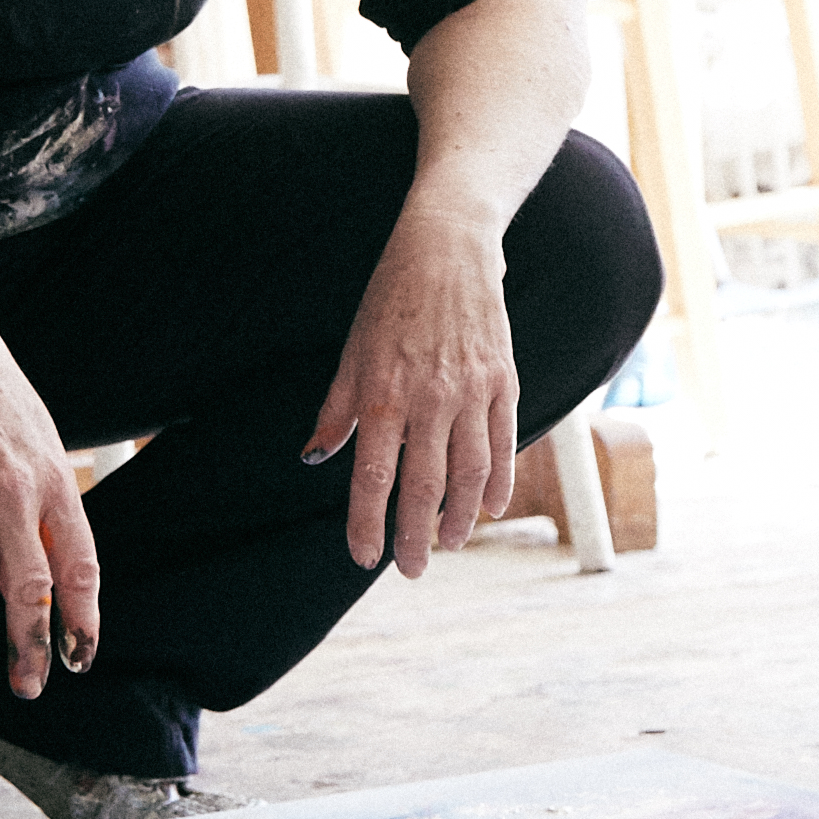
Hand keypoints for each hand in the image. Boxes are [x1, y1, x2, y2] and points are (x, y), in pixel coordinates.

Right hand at [0, 284, 101, 699]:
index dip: (82, 618)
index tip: (81, 657)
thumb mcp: (39, 442)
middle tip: (29, 687)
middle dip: (31, 646)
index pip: (79, 564)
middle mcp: (15, 491)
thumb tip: (59, 567)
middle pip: (30, 587)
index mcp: (54, 482)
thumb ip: (46, 503)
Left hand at [306, 194, 521, 580]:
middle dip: (417, 536)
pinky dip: (498, 481)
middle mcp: (428, 399)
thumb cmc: (390, 299)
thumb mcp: (352, 352)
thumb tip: (315, 456)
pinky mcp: (503, 381)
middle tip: (412, 570)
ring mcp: (471, 391)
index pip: (372, 477)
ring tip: (450, 544)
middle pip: (424, 486)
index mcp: (382, 394)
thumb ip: (337, 410)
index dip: (367, 524)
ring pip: (469, 473)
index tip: (365, 557)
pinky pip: (503, 443)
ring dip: (458, 517)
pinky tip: (489, 507)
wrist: (447, 248)